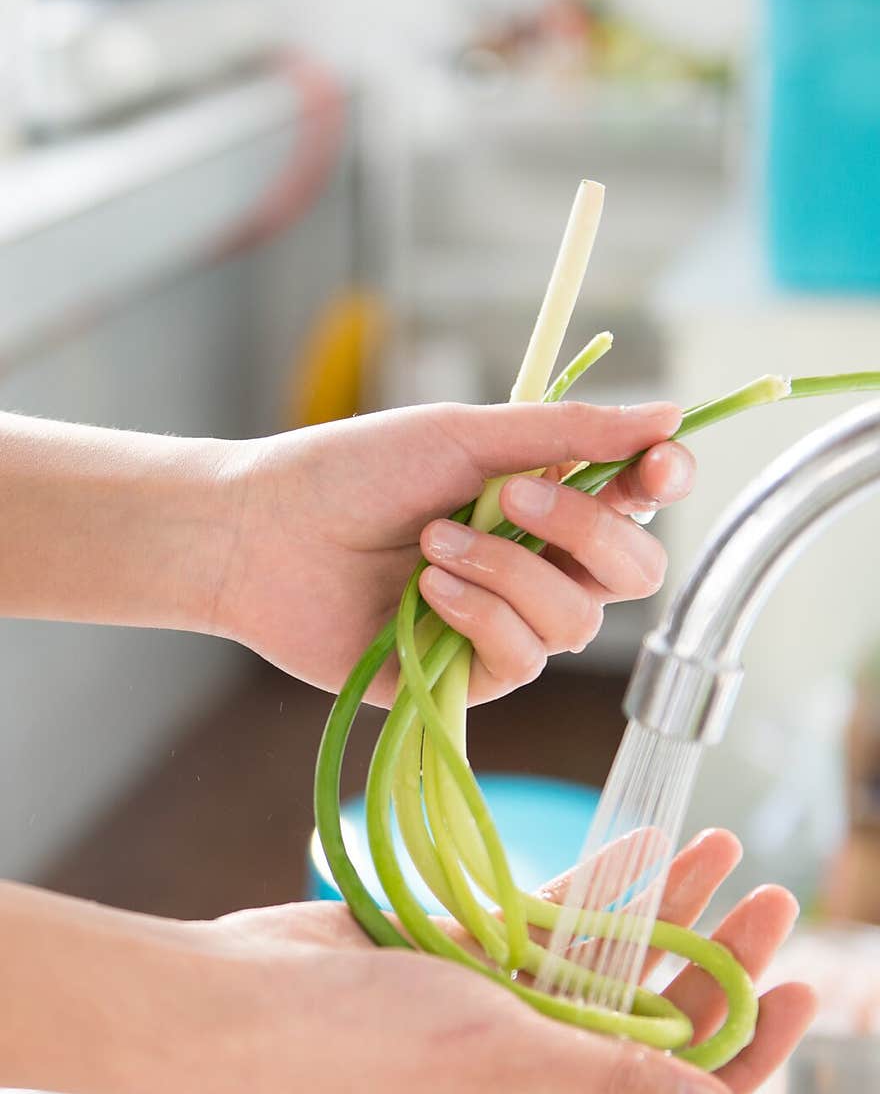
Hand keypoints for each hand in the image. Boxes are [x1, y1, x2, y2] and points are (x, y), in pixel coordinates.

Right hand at [214, 829, 814, 1093]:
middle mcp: (541, 1076)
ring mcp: (508, 1016)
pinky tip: (646, 846)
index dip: (750, 1048)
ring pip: (614, 964)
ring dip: (670, 911)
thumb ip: (615, 1080)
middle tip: (771, 905)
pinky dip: (603, 890)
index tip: (798, 989)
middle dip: (720, 964)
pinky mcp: (476, 961)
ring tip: (724, 854)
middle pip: (658, 1023)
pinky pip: (558, 925)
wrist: (262, 996)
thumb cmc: (370, 1042)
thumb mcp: (510, 1060)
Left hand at [216, 400, 692, 702]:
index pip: (636, 503)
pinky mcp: (469, 678)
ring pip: (576, 620)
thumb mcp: (461, 437)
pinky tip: (424, 593)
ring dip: (509, 572)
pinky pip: (521, 659)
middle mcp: (537, 565)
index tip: (657, 466)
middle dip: (586, 533)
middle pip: (633, 572)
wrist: (263, 536)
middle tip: (512, 496)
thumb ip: (565, 433)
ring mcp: (505, 625)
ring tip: (432, 545)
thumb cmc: (352, 472)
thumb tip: (670, 415)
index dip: (661, 485)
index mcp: (543, 499)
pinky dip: (479, 616)